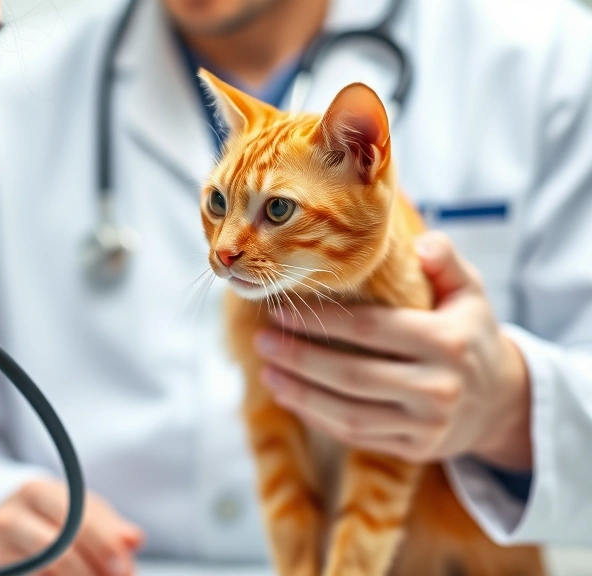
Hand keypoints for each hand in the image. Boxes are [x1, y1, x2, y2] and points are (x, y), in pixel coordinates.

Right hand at [0, 479, 144, 575]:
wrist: (8, 519)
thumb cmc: (55, 513)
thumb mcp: (81, 508)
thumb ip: (109, 525)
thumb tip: (134, 540)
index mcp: (36, 492)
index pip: (74, 518)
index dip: (103, 545)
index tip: (123, 568)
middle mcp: (11, 518)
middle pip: (58, 551)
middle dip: (93, 571)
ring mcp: (0, 549)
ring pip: (47, 572)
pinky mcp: (0, 570)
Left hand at [255, 231, 532, 469]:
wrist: (501, 401)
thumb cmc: (470, 334)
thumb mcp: (469, 292)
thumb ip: (445, 262)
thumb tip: (422, 242)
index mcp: (447, 342)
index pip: (369, 329)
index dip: (321, 321)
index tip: (280, 311)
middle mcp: (438, 388)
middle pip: (351, 375)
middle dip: (299, 358)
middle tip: (261, 341)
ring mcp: (426, 425)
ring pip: (348, 412)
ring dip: (299, 393)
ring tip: (266, 372)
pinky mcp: (415, 450)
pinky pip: (356, 435)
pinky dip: (317, 418)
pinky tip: (290, 397)